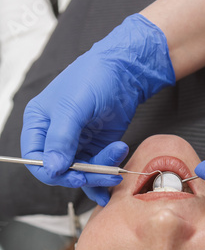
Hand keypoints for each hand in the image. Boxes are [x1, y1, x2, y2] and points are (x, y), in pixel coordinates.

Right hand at [20, 14, 174, 204]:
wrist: (124, 73)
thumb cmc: (93, 78)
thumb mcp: (73, 106)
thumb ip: (61, 138)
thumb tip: (52, 167)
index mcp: (38, 123)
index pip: (35, 159)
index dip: (52, 172)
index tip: (74, 176)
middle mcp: (54, 138)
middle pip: (60, 171)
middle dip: (83, 176)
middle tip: (104, 174)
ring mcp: (76, 145)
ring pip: (81, 174)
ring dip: (100, 174)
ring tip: (118, 164)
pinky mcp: (95, 149)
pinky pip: (96, 171)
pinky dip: (106, 177)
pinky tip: (116, 177)